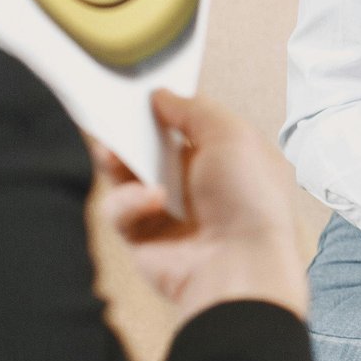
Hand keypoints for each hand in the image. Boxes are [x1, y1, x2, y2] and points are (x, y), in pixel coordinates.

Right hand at [93, 89, 310, 325]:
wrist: (239, 267)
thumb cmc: (249, 199)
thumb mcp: (231, 135)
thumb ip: (194, 109)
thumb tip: (162, 96)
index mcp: (230, 158)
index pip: (191, 126)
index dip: (166, 110)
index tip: (140, 94)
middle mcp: (201, 185)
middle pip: (153, 149)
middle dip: (131, 134)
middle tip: (112, 118)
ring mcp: (172, 212)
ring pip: (127, 178)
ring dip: (119, 163)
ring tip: (115, 154)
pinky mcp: (145, 239)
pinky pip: (121, 211)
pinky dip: (129, 203)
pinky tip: (152, 202)